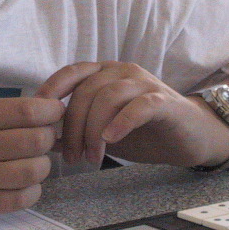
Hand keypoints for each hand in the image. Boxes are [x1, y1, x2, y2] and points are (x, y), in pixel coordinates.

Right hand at [0, 97, 63, 218]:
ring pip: (34, 171)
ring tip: (33, 160)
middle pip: (37, 141)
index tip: (53, 111)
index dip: (51, 111)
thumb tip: (37, 111)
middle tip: (42, 136)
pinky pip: (20, 199)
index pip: (30, 112)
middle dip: (47, 136)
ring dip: (41, 164)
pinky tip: (23, 182)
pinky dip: (31, 190)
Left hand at [35, 61, 219, 166]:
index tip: (38, 119)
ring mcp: (144, 83)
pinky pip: (139, 105)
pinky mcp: (164, 100)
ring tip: (93, 158)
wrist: (190, 137)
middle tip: (73, 158)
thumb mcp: (104, 132)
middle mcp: (122, 71)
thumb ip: (77, 130)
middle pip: (86, 91)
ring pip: (108, 97)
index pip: (71, 73)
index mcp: (104, 74)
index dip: (51, 91)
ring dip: (94, 130)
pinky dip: (122, 121)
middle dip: (74, 127)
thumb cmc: (144, 133)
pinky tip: (112, 140)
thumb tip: (44, 139)